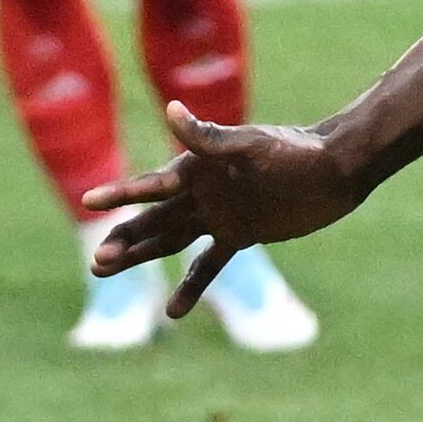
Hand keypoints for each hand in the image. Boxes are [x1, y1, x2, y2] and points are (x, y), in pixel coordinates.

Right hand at [80, 101, 361, 317]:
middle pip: (153, 221)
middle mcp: (200, 193)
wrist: (334, 170)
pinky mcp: (240, 236)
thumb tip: (171, 110)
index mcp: (196, 168)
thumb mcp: (252, 145)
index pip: (150, 185)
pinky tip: (173, 311)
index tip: (88, 203)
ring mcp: (218, 216)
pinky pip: (209, 265)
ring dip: (141, 257)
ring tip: (104, 271)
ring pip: (169, 241)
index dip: (119, 195)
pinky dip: (191, 286)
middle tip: (98, 263)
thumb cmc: (294, 152)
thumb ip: (209, 137)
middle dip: (125, 240)